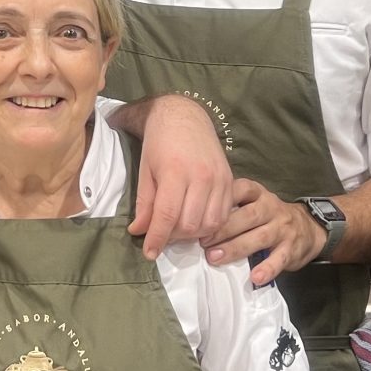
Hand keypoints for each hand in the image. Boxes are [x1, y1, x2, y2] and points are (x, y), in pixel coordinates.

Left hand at [128, 95, 236, 259]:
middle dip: (174, 237)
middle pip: (190, 224)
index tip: (149, 254)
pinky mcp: (230, 180)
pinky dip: (211, 225)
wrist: (185, 116)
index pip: (166, 216)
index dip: (157, 239)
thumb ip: (145, 203)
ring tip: (178, 228)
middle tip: (162, 235)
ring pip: (210, 224)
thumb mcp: (145, 170)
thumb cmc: (159, 143)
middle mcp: (201, 176)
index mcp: (175, 172)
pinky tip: (197, 221)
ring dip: (193, 234)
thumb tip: (139, 232)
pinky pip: (224, 214)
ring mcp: (219, 178)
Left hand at [207, 179, 326, 285]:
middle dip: (223, 229)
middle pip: (248, 216)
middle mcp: (271, 208)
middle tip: (202, 242)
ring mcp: (283, 228)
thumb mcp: (253, 202)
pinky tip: (255, 277)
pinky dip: (267, 268)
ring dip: (236, 248)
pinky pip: (279, 259)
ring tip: (215, 258)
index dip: (220, 200)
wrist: (309, 228)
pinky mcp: (292, 249)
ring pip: (260, 237)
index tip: (200, 213)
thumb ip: (230, 207)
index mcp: (257, 193)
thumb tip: (194, 220)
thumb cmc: (268, 216)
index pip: (240, 189)